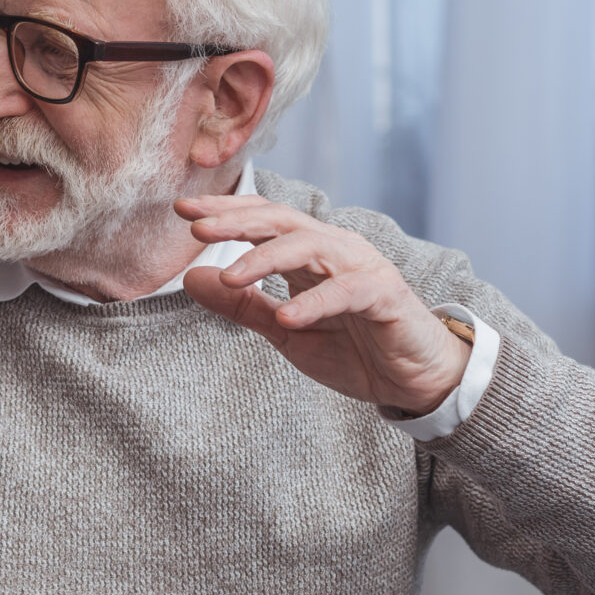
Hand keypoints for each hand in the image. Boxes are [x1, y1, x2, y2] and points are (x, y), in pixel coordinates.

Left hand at [175, 194, 469, 416]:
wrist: (413, 381)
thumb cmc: (353, 349)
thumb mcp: (285, 330)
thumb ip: (241, 304)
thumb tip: (192, 277)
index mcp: (309, 253)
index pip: (263, 219)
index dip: (225, 213)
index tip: (182, 213)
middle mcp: (335, 250)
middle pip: (282, 221)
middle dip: (237, 221)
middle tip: (197, 227)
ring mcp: (362, 269)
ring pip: (311, 247)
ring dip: (267, 258)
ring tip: (230, 274)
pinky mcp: (385, 296)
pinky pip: (348, 291)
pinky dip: (316, 303)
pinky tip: (287, 316)